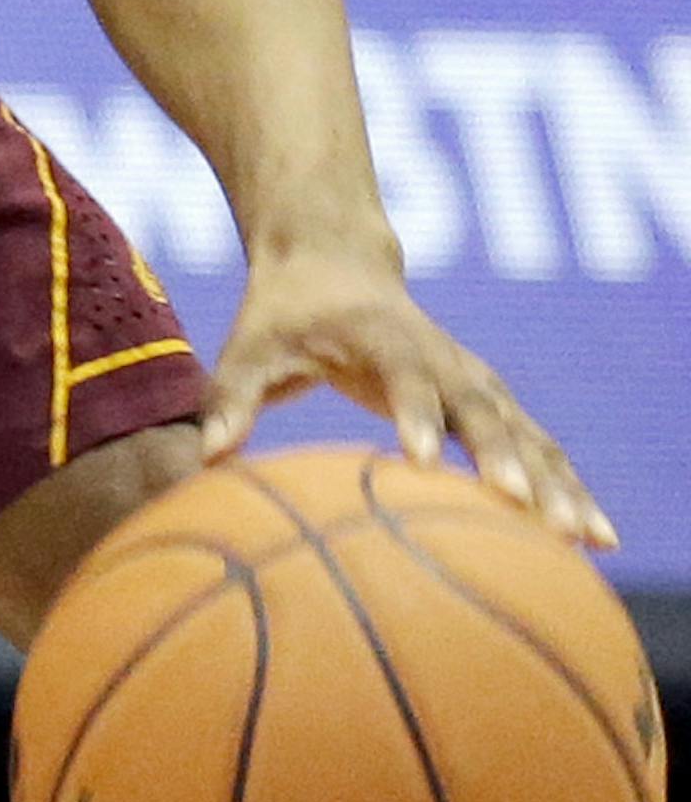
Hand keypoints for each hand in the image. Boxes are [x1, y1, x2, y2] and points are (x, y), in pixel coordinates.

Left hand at [202, 240, 615, 546]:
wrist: (333, 260)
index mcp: (385, 338)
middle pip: (484, 408)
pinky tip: (597, 541)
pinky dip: (568, 487)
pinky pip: (537, 447)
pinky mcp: (487, 404)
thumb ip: (230, 397)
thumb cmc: (284, 312)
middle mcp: (442, 358)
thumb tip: (205, 457)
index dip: (415, 416)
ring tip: (589, 541)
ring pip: (527, 432)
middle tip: (528, 512)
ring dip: (558, 482)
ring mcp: (473, 381)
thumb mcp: (250, 345)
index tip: (422, 465)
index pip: (405, 375)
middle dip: (508, 458)